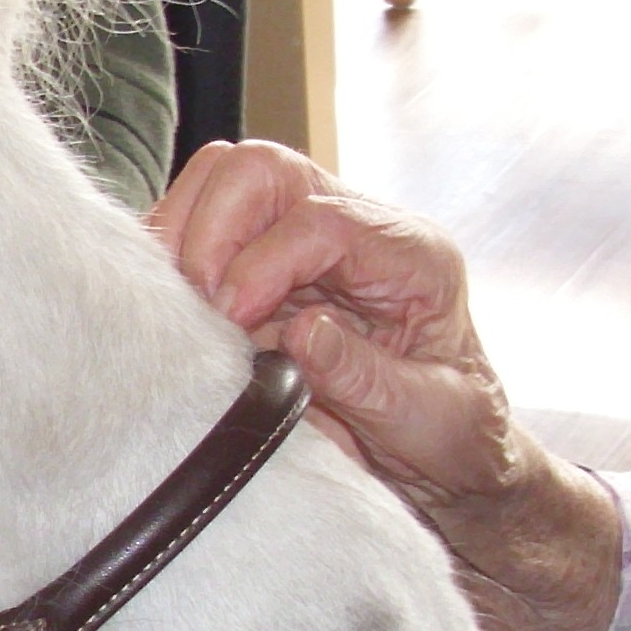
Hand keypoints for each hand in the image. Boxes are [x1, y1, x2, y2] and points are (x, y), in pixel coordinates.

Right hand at [153, 142, 623, 630]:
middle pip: (265, 170)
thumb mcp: (428, 422)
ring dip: (187, 238)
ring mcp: (308, 242)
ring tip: (180, 309)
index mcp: (414, 256)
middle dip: (213, 228)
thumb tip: (300, 333)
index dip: (265, 261)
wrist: (450, 459)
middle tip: (197, 305)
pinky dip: (176, 260)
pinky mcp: (267, 265)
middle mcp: (359, 230)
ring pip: (225, 184)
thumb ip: (367, 378)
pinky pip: (204, 227)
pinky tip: (176, 314)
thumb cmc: (454, 440)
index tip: (233, 318)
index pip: (322, 219)